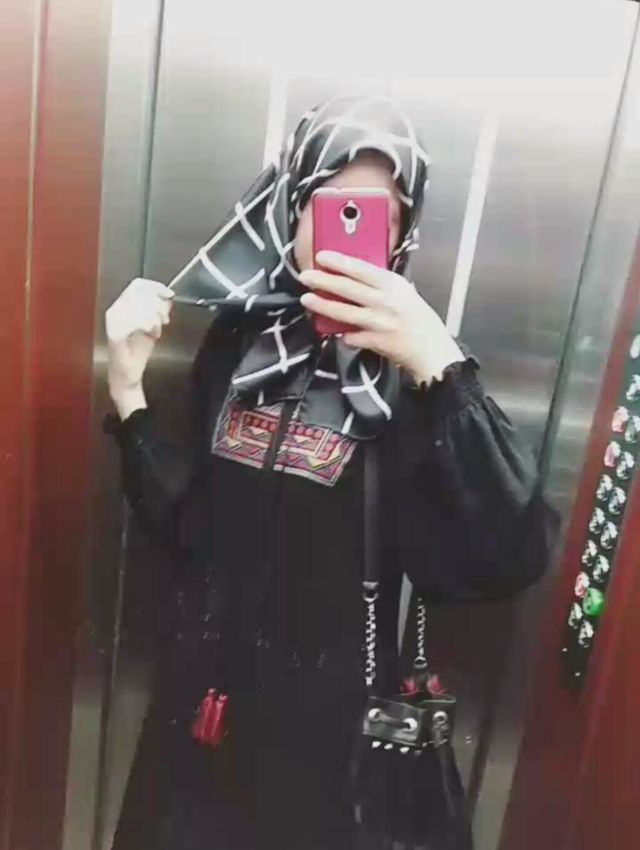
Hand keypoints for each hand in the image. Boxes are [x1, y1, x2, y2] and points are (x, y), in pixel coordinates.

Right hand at [105, 278, 173, 417]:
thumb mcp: (153, 325)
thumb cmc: (137, 351)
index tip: (169, 293)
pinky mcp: (114, 335)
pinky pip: (133, 322)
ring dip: (154, 318)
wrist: (128, 375)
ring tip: (156, 331)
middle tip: (164, 319)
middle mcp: (114, 311)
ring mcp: (112, 323)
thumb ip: (158, 309)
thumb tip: (168, 296)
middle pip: (140, 294)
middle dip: (157, 305)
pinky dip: (147, 325)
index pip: (137, 285)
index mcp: (122, 306)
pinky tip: (151, 334)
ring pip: (138, 306)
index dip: (155, 287)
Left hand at [299, 252, 464, 384]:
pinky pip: (351, 337)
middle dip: (323, 281)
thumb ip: (381, 286)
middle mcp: (385, 301)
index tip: (321, 256)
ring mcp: (379, 322)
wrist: (432, 349)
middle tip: (305, 276)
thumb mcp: (404, 293)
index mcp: (393, 285)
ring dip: (323, 305)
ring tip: (307, 299)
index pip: (361, 268)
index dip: (339, 261)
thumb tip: (353, 277)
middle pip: (348, 288)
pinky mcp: (375, 342)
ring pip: (344, 312)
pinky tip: (336, 332)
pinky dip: (343, 335)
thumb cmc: (419, 320)